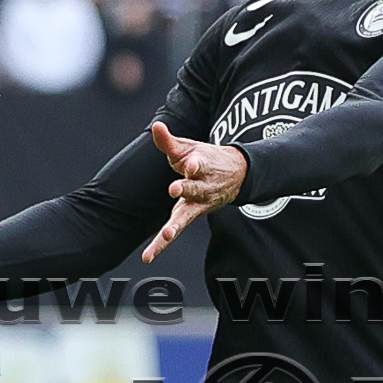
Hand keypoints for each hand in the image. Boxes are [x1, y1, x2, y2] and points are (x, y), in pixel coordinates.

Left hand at [142, 121, 247, 261]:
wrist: (234, 176)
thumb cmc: (204, 160)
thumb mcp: (188, 148)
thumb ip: (168, 141)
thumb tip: (156, 126)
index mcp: (202, 166)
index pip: (200, 165)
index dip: (196, 165)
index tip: (191, 165)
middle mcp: (202, 188)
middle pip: (195, 190)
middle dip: (186, 189)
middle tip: (175, 189)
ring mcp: (197, 205)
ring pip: (186, 216)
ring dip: (175, 226)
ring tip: (167, 233)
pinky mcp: (190, 216)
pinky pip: (174, 232)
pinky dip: (161, 244)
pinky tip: (148, 255)